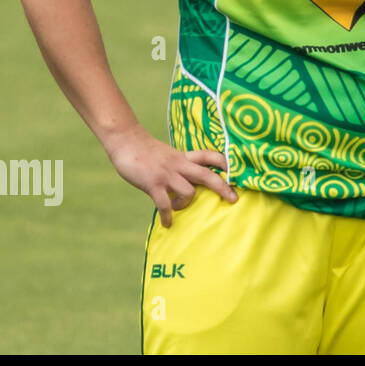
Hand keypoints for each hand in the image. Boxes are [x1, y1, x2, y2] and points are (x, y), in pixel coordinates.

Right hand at [104, 127, 236, 227]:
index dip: (225, 162)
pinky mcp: (153, 184)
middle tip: (234, 199)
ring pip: (189, 192)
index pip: (210, 156)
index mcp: (184, 156)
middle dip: (223, 187)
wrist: (126, 141)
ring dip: (186, 204)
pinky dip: (167, 216)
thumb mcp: (169, 154)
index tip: (238, 171)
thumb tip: (189, 179)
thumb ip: (180, 165)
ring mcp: (166, 174)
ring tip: (178, 208)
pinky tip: (167, 223)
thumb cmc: (146, 150)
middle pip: (207, 175)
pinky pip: (165, 204)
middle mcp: (179, 165)